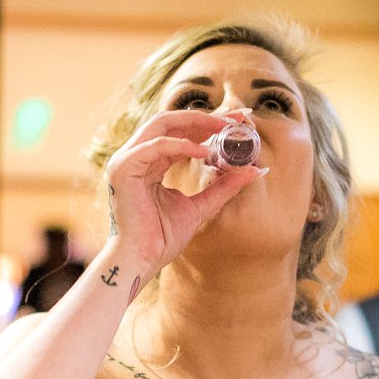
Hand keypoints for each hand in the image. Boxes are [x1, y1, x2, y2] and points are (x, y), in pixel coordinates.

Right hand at [104, 109, 268, 278]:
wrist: (140, 261)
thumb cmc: (161, 239)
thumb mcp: (200, 207)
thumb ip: (222, 187)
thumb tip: (254, 171)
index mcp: (148, 164)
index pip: (178, 133)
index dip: (207, 125)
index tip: (236, 123)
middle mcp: (135, 157)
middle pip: (170, 122)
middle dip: (204, 117)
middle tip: (235, 118)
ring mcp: (126, 160)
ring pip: (162, 125)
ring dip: (195, 123)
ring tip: (224, 128)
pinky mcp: (123, 168)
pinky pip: (156, 146)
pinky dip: (182, 145)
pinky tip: (205, 150)